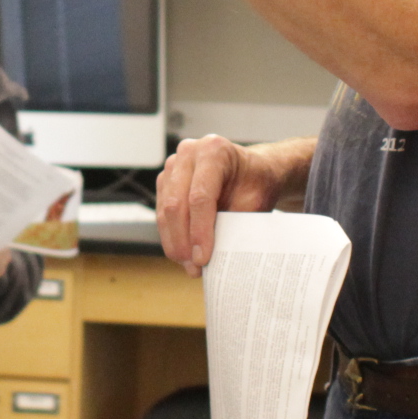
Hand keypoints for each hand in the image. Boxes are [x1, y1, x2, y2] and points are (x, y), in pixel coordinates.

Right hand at [156, 134, 288, 272]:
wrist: (252, 172)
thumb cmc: (255, 183)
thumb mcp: (254, 201)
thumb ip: (233, 223)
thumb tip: (217, 257)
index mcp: (214, 150)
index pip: (200, 196)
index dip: (200, 230)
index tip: (203, 258)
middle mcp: (188, 153)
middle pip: (176, 203)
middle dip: (184, 241)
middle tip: (194, 268)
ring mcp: (173, 166)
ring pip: (165, 211)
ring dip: (175, 243)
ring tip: (190, 267)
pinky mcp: (165, 182)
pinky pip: (162, 214)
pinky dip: (172, 237)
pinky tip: (184, 255)